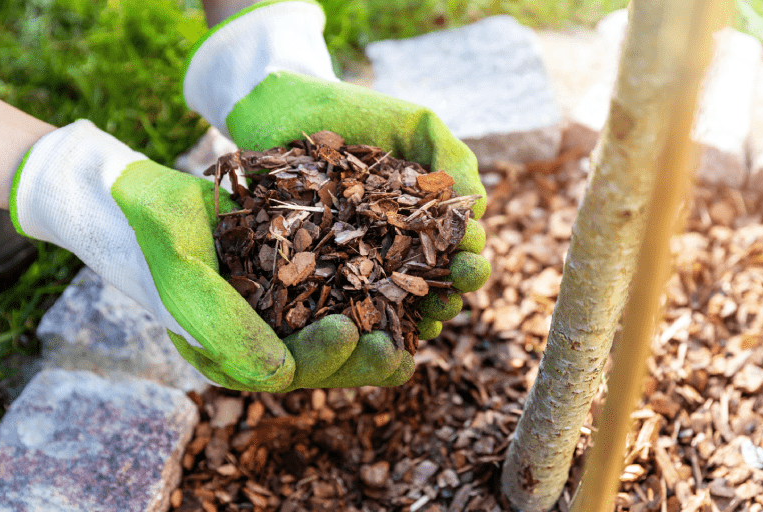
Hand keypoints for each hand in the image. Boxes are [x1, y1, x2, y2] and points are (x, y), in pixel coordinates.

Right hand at [11, 120, 412, 390]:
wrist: (147, 198)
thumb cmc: (159, 235)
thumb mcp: (185, 276)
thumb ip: (224, 327)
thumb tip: (281, 378)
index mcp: (230, 356)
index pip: (286, 371)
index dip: (323, 357)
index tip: (351, 330)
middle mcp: (259, 341)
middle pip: (322, 361)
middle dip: (362, 358)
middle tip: (397, 347)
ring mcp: (279, 312)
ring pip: (336, 332)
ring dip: (376, 332)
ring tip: (416, 326)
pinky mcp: (296, 281)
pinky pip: (338, 295)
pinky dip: (370, 292)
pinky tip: (405, 284)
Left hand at [184, 1, 490, 353]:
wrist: (283, 107)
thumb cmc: (354, 112)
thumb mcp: (416, 124)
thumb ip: (453, 157)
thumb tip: (479, 209)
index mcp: (424, 215)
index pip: (456, 248)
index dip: (468, 259)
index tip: (468, 258)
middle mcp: (395, 243)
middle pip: (432, 282)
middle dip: (449, 293)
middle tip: (451, 294)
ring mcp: (357, 259)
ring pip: (395, 301)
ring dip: (415, 317)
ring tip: (424, 321)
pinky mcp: (317, 269)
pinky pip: (343, 304)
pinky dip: (364, 320)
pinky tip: (376, 331)